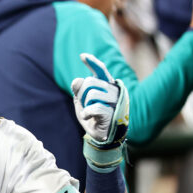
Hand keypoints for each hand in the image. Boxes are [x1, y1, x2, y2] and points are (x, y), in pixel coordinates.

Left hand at [71, 54, 128, 170]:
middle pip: (90, 82)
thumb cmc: (93, 116)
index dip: (92, 62)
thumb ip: (79, 90)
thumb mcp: (81, 102)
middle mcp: (114, 90)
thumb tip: (77, 80)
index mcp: (107, 85)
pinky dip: (86, 113)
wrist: (101, 136)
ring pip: (91, 94)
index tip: (82, 56)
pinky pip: (94, 107)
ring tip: (90, 112)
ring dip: (85, 105)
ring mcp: (115, 101)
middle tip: (86, 105)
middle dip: (82, 94)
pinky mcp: (113, 113)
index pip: (100, 70)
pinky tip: (88, 117)